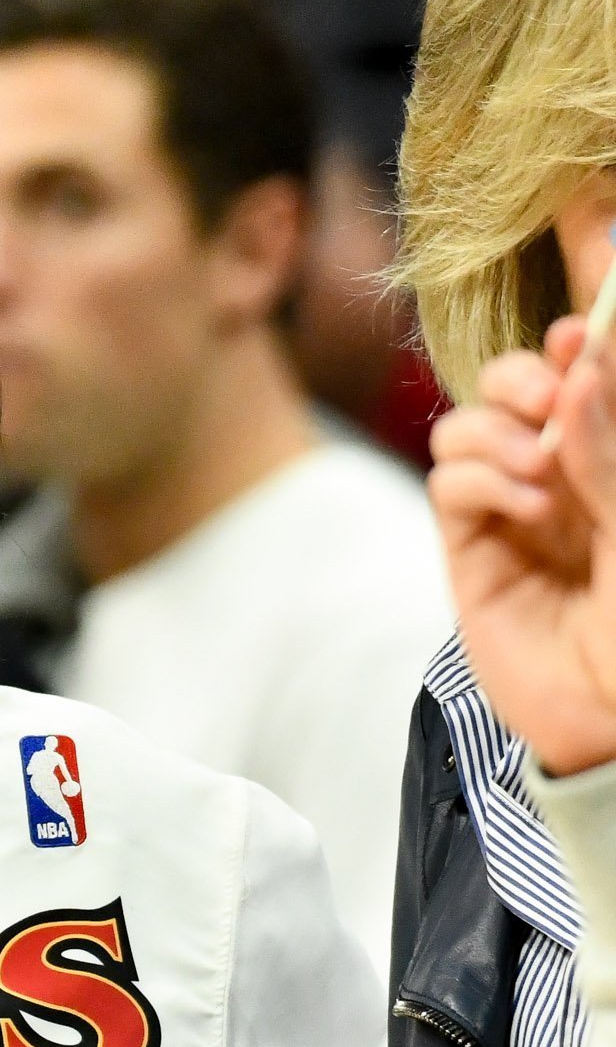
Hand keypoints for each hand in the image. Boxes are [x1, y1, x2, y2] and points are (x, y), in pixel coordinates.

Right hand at [430, 318, 615, 774]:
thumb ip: (608, 451)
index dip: (573, 336)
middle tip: (553, 400)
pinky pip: (447, 485)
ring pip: (468, 425)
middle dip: (524, 375)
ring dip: (497, 428)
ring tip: (541, 468)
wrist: (611, 715)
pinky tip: (526, 507)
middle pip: (511, 383)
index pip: (577, 371)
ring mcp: (509, 511)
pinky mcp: (469, 553)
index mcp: (604, 454)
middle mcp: (558, 472)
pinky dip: (480, 479)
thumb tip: (576, 370)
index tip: (580, 331)